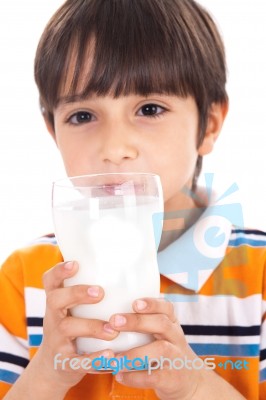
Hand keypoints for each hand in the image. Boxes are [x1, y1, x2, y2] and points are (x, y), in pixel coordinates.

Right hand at [36, 261, 117, 394]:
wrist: (53, 368)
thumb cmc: (71, 328)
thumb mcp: (70, 309)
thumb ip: (86, 292)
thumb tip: (124, 270)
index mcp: (56, 301)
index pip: (50, 280)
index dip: (59, 271)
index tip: (75, 264)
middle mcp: (53, 317)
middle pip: (56, 300)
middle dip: (77, 294)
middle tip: (99, 292)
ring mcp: (57, 339)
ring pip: (68, 328)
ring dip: (92, 327)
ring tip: (112, 330)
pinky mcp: (66, 362)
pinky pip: (78, 360)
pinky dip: (95, 358)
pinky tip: (111, 355)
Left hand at [108, 298, 199, 399]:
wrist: (190, 382)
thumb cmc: (166, 351)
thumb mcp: (162, 334)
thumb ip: (144, 323)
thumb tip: (107, 314)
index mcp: (171, 323)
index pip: (166, 307)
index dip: (152, 304)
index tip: (134, 303)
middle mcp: (176, 337)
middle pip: (162, 324)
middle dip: (138, 321)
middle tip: (114, 321)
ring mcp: (176, 357)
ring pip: (161, 350)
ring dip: (135, 353)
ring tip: (115, 357)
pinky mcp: (172, 379)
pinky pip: (155, 376)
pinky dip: (135, 377)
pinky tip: (119, 375)